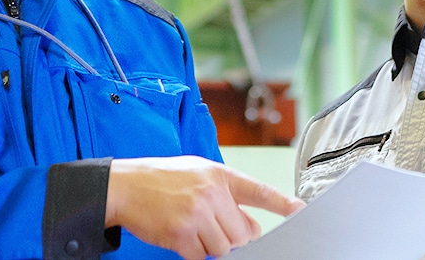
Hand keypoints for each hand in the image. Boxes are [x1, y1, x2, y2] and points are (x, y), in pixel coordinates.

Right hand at [106, 155, 303, 258]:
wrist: (125, 185)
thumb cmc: (161, 178)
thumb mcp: (198, 172)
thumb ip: (226, 194)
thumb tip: (251, 226)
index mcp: (219, 176)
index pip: (258, 191)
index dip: (282, 203)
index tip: (299, 211)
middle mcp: (211, 194)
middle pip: (243, 233)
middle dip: (234, 237)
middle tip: (216, 228)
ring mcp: (196, 215)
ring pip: (225, 249)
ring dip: (214, 247)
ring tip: (197, 231)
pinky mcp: (181, 235)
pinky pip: (200, 257)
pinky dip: (194, 254)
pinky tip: (183, 238)